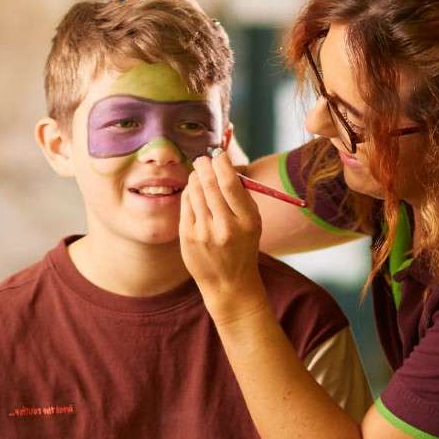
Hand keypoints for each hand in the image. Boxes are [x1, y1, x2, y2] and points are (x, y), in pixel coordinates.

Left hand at [179, 150, 268, 319]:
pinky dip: (189, 193)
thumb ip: (241, 196)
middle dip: (204, 166)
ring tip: (200, 175)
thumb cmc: (242, 246)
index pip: (230, 183)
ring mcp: (204, 233)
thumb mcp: (253, 222)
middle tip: (203, 158)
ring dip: (196, 178)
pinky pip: (186, 203)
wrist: (229, 283)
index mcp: (247, 221)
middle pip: (209, 184)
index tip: (218, 155)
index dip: (221, 163)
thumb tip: (223, 164)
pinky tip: (194, 193)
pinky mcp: (188, 236)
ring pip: (194, 191)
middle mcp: (226, 227)